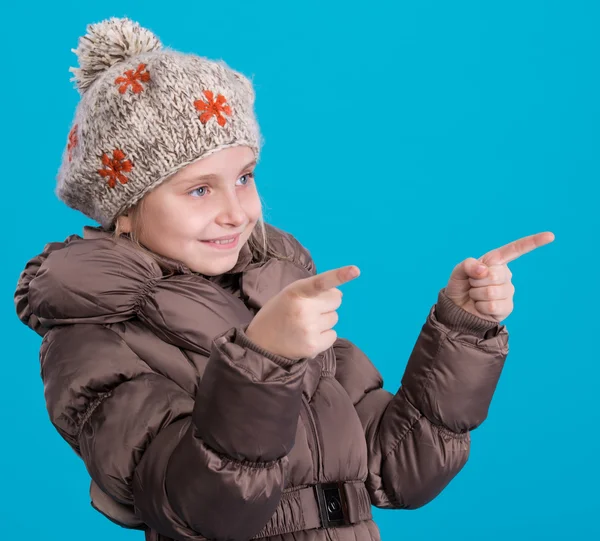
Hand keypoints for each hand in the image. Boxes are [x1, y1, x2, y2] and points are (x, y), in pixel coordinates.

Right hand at [245, 265, 360, 360]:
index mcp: (296, 292)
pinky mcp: (314, 346)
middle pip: (336, 300)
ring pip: (334, 318)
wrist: (261, 345)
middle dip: (327, 303)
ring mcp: (309, 329)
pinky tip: (308, 336)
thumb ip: (313, 291)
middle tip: (309, 310)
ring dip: (324, 319)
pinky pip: (333, 335)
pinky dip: (324, 335)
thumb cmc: (278, 314)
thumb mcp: (289, 294)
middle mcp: (304, 310)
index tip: (355, 270)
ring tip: (305, 324)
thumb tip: (340, 294)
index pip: (320, 282)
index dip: (339, 275)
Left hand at [444, 232, 554, 322]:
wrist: (458, 308)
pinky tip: (480, 305)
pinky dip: (480, 306)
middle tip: (472, 284)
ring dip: (476, 294)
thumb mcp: (458, 271)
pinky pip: (492, 306)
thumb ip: (467, 265)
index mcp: (495, 261)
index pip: (515, 249)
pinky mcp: (507, 307)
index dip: (533, 242)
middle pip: (493, 275)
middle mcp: (505, 274)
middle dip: (476, 281)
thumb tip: (483, 269)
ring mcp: (508, 291)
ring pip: (491, 292)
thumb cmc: (460, 286)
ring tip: (475, 295)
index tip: (550, 235)